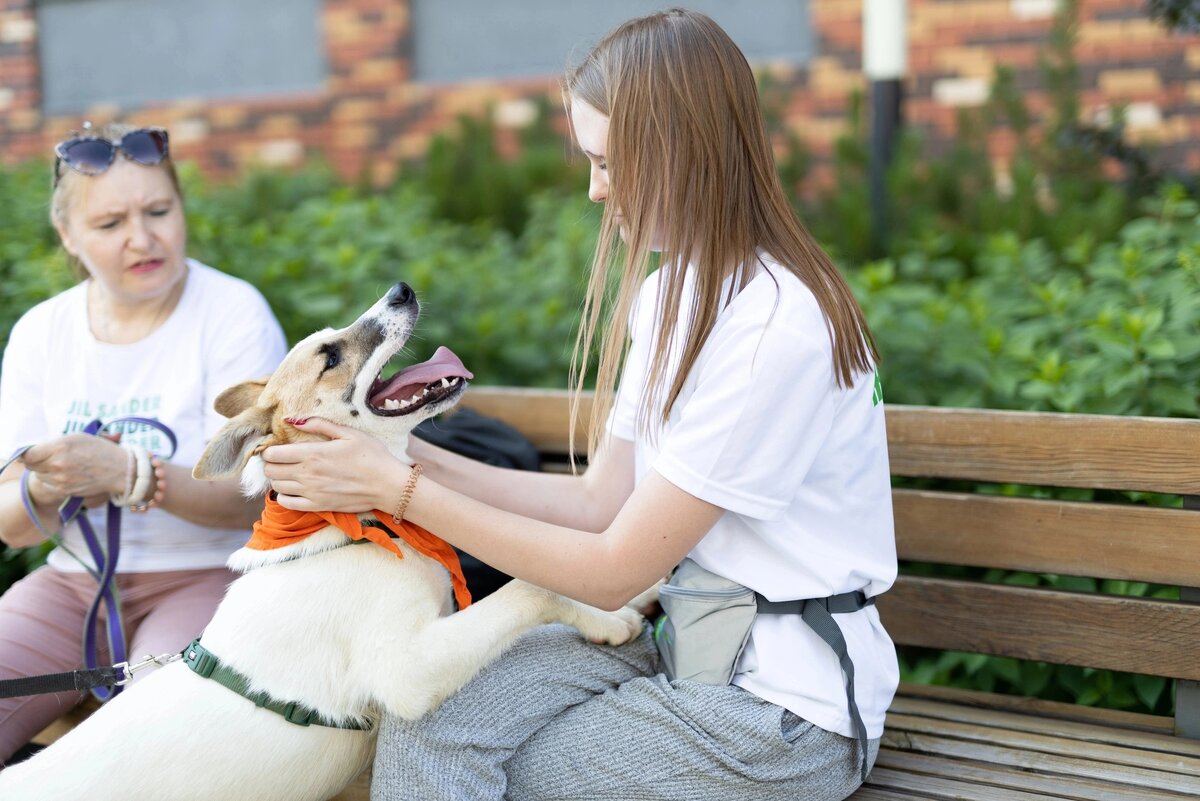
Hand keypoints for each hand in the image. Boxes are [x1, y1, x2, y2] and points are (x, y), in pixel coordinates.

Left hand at [21, 434, 126, 500]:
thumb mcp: (76, 438)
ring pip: (40, 476)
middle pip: (32, 466)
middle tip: (52, 458)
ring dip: (46, 472)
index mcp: (59, 447)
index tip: (33, 453)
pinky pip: (49, 485)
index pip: (28, 454)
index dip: (28, 454)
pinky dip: (54, 481)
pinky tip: (67, 476)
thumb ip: (53, 444)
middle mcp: (57, 464)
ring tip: (64, 467)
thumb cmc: (100, 450)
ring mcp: (60, 479)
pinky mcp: (65, 490)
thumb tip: (32, 452)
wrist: (120, 470)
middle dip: (39, 461)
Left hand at [261, 418, 403, 512]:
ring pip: (276, 486)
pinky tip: (293, 489)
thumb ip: (319, 424)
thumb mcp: (349, 433)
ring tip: (288, 473)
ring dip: (277, 479)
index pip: (273, 454)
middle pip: (271, 471)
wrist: (387, 484)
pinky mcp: (318, 506)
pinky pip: (287, 503)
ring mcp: (311, 492)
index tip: (275, 447)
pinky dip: (283, 496)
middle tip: (280, 459)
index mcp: (313, 453)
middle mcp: (307, 474)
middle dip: (271, 463)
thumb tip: (294, 420)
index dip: (269, 450)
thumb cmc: (371, 455)